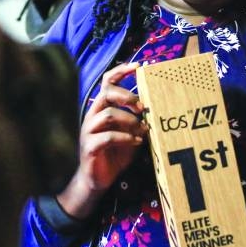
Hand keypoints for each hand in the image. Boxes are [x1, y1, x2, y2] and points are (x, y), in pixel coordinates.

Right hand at [57, 62, 146, 217]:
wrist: (96, 180)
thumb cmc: (114, 155)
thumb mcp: (130, 134)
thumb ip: (138, 121)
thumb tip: (155, 109)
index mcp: (102, 109)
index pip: (107, 82)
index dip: (121, 72)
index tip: (138, 66)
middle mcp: (93, 116)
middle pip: (106, 94)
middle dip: (127, 96)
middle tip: (142, 107)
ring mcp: (89, 131)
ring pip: (108, 115)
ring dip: (130, 120)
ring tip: (143, 129)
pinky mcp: (90, 146)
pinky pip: (107, 137)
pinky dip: (125, 137)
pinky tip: (137, 141)